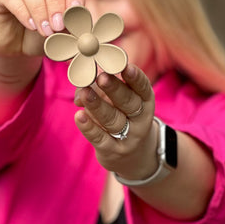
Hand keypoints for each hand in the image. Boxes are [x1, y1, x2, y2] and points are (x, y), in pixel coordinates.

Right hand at [0, 0, 84, 56]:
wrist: (17, 44)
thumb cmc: (44, 31)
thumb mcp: (62, 28)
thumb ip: (71, 22)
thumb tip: (78, 20)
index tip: (76, 13)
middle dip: (56, 0)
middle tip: (59, 25)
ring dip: (40, 8)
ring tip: (46, 30)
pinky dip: (23, 11)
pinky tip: (31, 25)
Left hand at [74, 65, 158, 180]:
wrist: (133, 157)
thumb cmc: (122, 118)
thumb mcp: (119, 102)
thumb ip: (101, 90)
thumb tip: (82, 89)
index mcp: (145, 102)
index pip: (143, 89)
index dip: (135, 78)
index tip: (126, 66)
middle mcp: (140, 120)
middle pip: (128, 103)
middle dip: (114, 89)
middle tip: (102, 77)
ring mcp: (127, 138)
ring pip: (112, 120)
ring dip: (97, 105)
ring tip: (85, 93)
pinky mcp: (112, 151)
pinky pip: (100, 138)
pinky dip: (89, 127)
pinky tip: (79, 116)